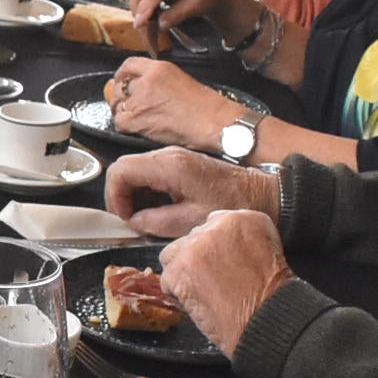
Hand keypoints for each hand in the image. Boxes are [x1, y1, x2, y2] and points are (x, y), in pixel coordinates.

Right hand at [104, 145, 277, 235]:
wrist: (263, 193)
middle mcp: (168, 155)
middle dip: (120, 196)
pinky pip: (150, 172)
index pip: (120, 171)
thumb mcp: (191, 221)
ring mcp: (173, 156)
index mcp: (169, 166)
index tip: (124, 219)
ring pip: (135, 169)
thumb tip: (134, 223)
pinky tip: (159, 210)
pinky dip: (146, 191)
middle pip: (124, 168)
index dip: (114, 197)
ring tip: (146, 218)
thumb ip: (156, 222)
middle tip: (131, 221)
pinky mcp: (180, 162)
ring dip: (134, 194)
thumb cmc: (232, 205)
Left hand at [107, 57, 245, 149]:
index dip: (122, 74)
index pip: (129, 65)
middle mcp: (146, 82)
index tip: (121, 80)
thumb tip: (145, 86)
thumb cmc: (205, 106)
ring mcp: (140, 101)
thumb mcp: (181, 79)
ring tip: (136, 117)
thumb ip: (159, 79)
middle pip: (120, 85)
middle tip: (128, 103)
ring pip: (117, 104)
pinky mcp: (137, 120)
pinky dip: (125, 126)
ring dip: (123, 111)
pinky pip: (119, 122)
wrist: (212, 122)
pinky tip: (137, 127)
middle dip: (121, 95)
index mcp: (159, 69)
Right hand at [127, 0, 263, 45]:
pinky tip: (148, 23)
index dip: (145, 7)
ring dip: (137, 13)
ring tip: (148, 33)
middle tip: (146, 37)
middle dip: (139, 13)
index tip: (139, 25)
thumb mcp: (197, 6)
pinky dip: (140, 10)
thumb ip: (178, 14)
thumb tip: (160, 25)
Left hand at [159, 209, 291, 352]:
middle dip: (197, 261)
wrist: (267, 318)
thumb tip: (218, 243)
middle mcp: (215, 227)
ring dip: (182, 274)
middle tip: (214, 282)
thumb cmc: (270, 294)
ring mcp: (195, 247)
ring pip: (172, 256)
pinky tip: (200, 302)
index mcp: (239, 219)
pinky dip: (178, 295)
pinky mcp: (179, 270)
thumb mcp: (268, 249)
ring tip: (205, 292)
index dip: (213, 250)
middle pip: (189, 240)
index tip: (221, 264)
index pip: (210, 226)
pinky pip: (167, 280)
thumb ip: (240, 238)